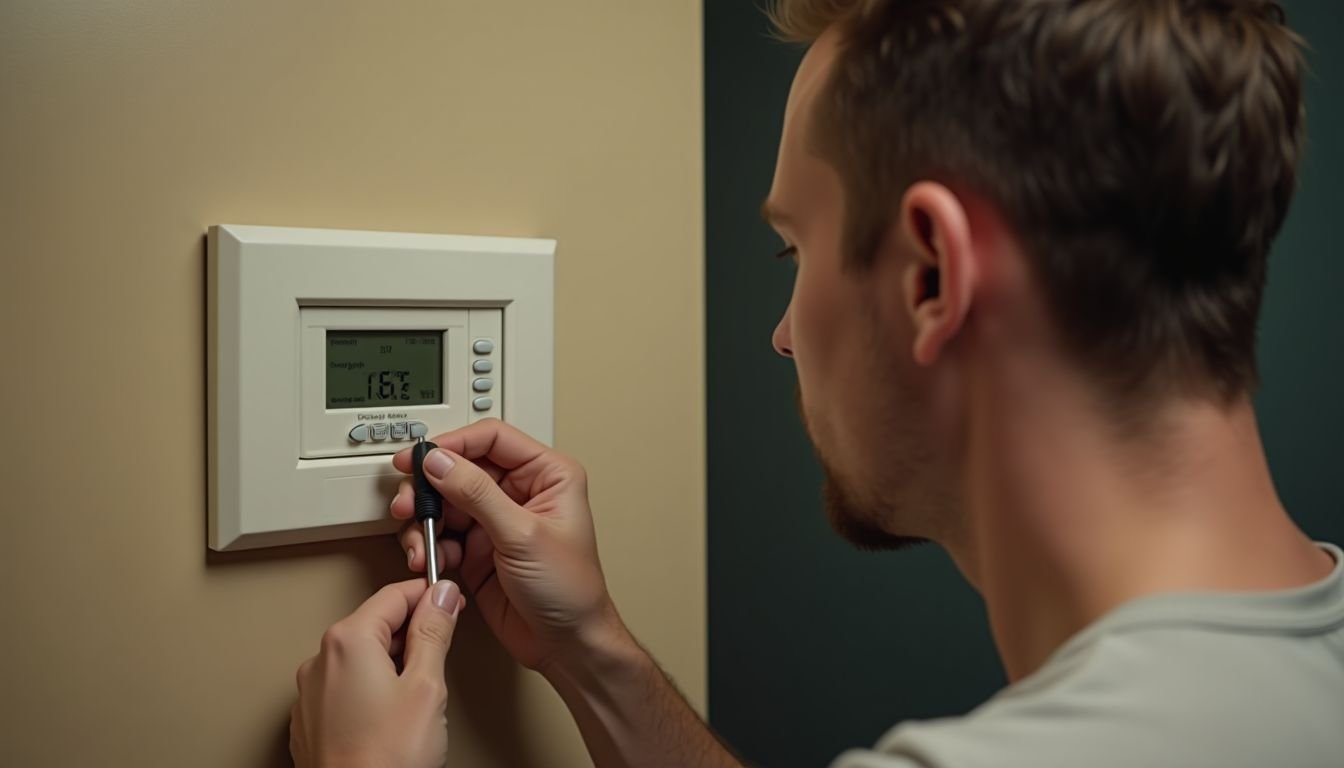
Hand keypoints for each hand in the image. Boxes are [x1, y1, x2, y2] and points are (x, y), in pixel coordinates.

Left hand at [290, 579, 466, 767]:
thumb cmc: (386, 759)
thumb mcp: (426, 686)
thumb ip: (433, 632)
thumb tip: (441, 596)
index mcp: (347, 641)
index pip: (394, 595)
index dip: (429, 594)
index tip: (450, 600)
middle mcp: (320, 661)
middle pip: (375, 624)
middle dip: (412, 632)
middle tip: (442, 649)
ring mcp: (310, 693)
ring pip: (360, 658)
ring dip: (391, 662)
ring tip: (418, 694)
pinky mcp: (311, 721)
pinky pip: (345, 687)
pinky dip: (370, 689)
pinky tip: (392, 716)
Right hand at [390, 419, 626, 672]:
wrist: (567, 645)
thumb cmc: (570, 590)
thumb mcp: (523, 535)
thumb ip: (477, 494)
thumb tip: (442, 462)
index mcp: (547, 475)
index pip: (492, 438)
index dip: (453, 444)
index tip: (421, 457)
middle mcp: (521, 492)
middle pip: (461, 469)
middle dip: (430, 486)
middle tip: (408, 501)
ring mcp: (497, 521)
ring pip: (446, 502)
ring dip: (425, 519)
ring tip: (418, 537)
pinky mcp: (478, 549)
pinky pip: (443, 534)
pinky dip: (430, 545)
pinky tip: (430, 560)